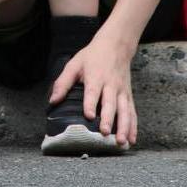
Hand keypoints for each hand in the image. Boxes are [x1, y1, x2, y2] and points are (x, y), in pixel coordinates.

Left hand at [49, 31, 137, 146]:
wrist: (116, 45)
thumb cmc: (93, 56)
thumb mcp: (75, 64)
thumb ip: (63, 82)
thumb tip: (52, 101)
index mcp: (96, 77)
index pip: (93, 92)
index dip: (90, 104)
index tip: (89, 116)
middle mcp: (111, 85)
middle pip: (110, 104)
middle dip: (108, 119)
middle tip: (105, 133)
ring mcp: (122, 91)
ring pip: (124, 110)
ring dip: (124, 127)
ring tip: (121, 141)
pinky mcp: (129, 95)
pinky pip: (132, 112)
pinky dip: (133, 126)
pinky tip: (132, 139)